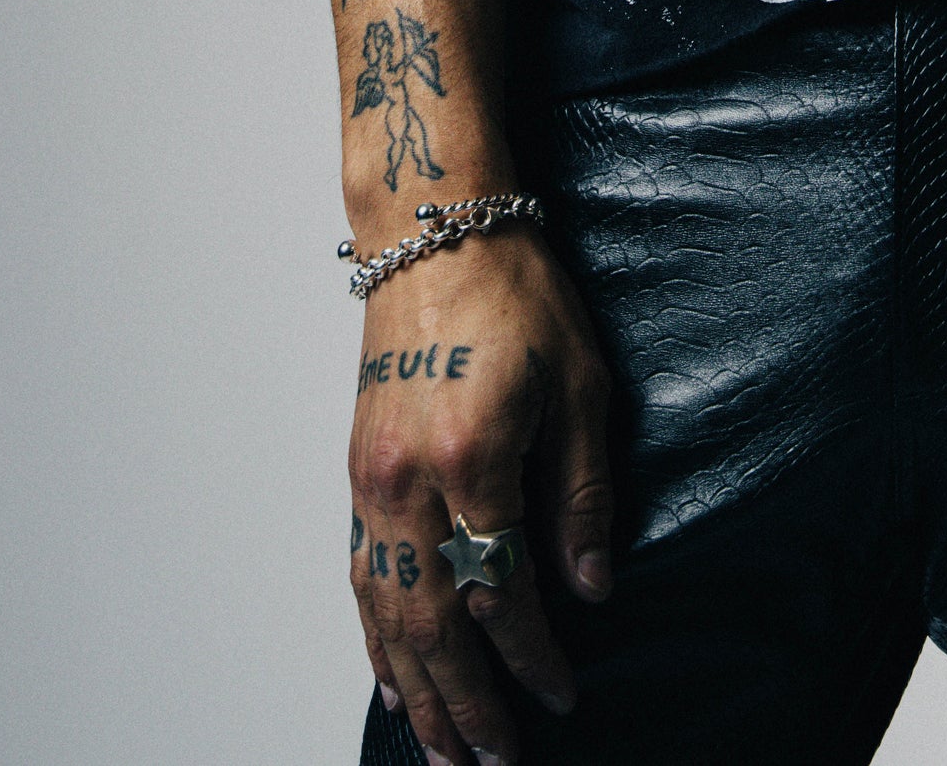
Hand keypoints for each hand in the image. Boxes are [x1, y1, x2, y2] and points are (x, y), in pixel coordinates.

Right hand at [347, 226, 613, 765]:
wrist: (433, 233)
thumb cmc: (515, 293)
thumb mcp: (579, 384)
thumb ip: (582, 493)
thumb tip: (588, 587)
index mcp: (473, 460)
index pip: (501, 592)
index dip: (533, 656)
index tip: (561, 695)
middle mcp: (409, 483)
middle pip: (432, 625)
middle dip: (468, 703)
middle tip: (496, 763)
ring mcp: (372, 482)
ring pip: (386, 615)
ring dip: (416, 691)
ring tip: (442, 752)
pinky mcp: (358, 473)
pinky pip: (362, 577)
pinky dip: (375, 638)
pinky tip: (393, 680)